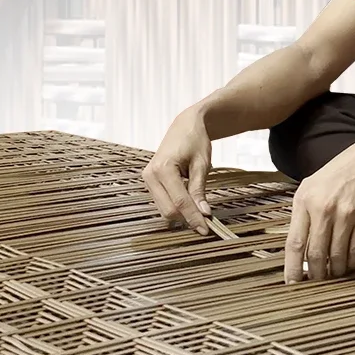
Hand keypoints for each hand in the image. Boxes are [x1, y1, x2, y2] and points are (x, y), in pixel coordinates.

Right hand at [143, 108, 214, 235]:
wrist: (185, 125)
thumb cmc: (195, 140)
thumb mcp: (201, 164)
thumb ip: (199, 190)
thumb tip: (204, 214)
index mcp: (163, 168)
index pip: (179, 202)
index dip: (193, 217)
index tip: (206, 229)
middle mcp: (151, 175)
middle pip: (168, 210)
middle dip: (187, 218)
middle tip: (206, 223)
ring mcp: (148, 178)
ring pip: (164, 209)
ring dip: (181, 213)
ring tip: (200, 210)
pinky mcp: (150, 181)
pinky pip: (162, 202)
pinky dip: (176, 206)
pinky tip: (189, 202)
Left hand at [284, 141, 354, 283]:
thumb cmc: (337, 174)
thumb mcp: (311, 186)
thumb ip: (302, 214)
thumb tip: (298, 249)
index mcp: (305, 200)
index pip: (295, 243)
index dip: (292, 268)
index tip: (292, 284)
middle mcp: (324, 208)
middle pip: (315, 254)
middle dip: (315, 274)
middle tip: (316, 282)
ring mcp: (346, 214)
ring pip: (336, 256)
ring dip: (334, 271)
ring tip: (333, 274)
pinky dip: (351, 262)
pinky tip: (348, 264)